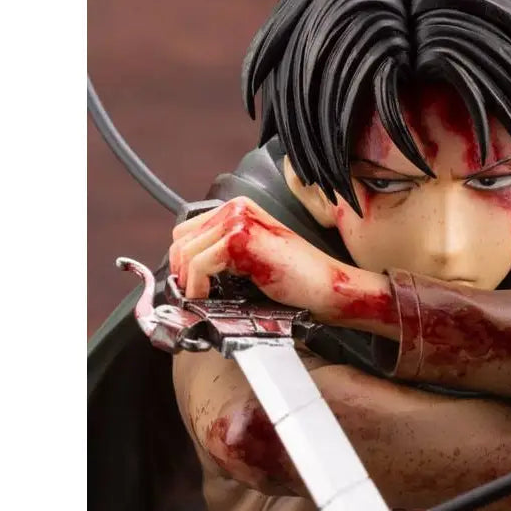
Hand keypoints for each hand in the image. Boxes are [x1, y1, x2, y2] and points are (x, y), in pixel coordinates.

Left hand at [168, 197, 397, 331]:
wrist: (329, 288)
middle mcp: (238, 208)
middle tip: (191, 297)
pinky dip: (197, 287)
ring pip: (186, 253)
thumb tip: (189, 271)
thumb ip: (226, 254)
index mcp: (241, 208)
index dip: (183, 260)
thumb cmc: (300, 280)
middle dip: (181, 272)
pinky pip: (198, 265)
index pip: (188, 229)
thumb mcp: (255, 259)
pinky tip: (208, 300)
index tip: (190, 286)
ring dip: (188, 283)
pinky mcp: (239, 240)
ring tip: (200, 302)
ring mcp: (239, 221)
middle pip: (182, 239)